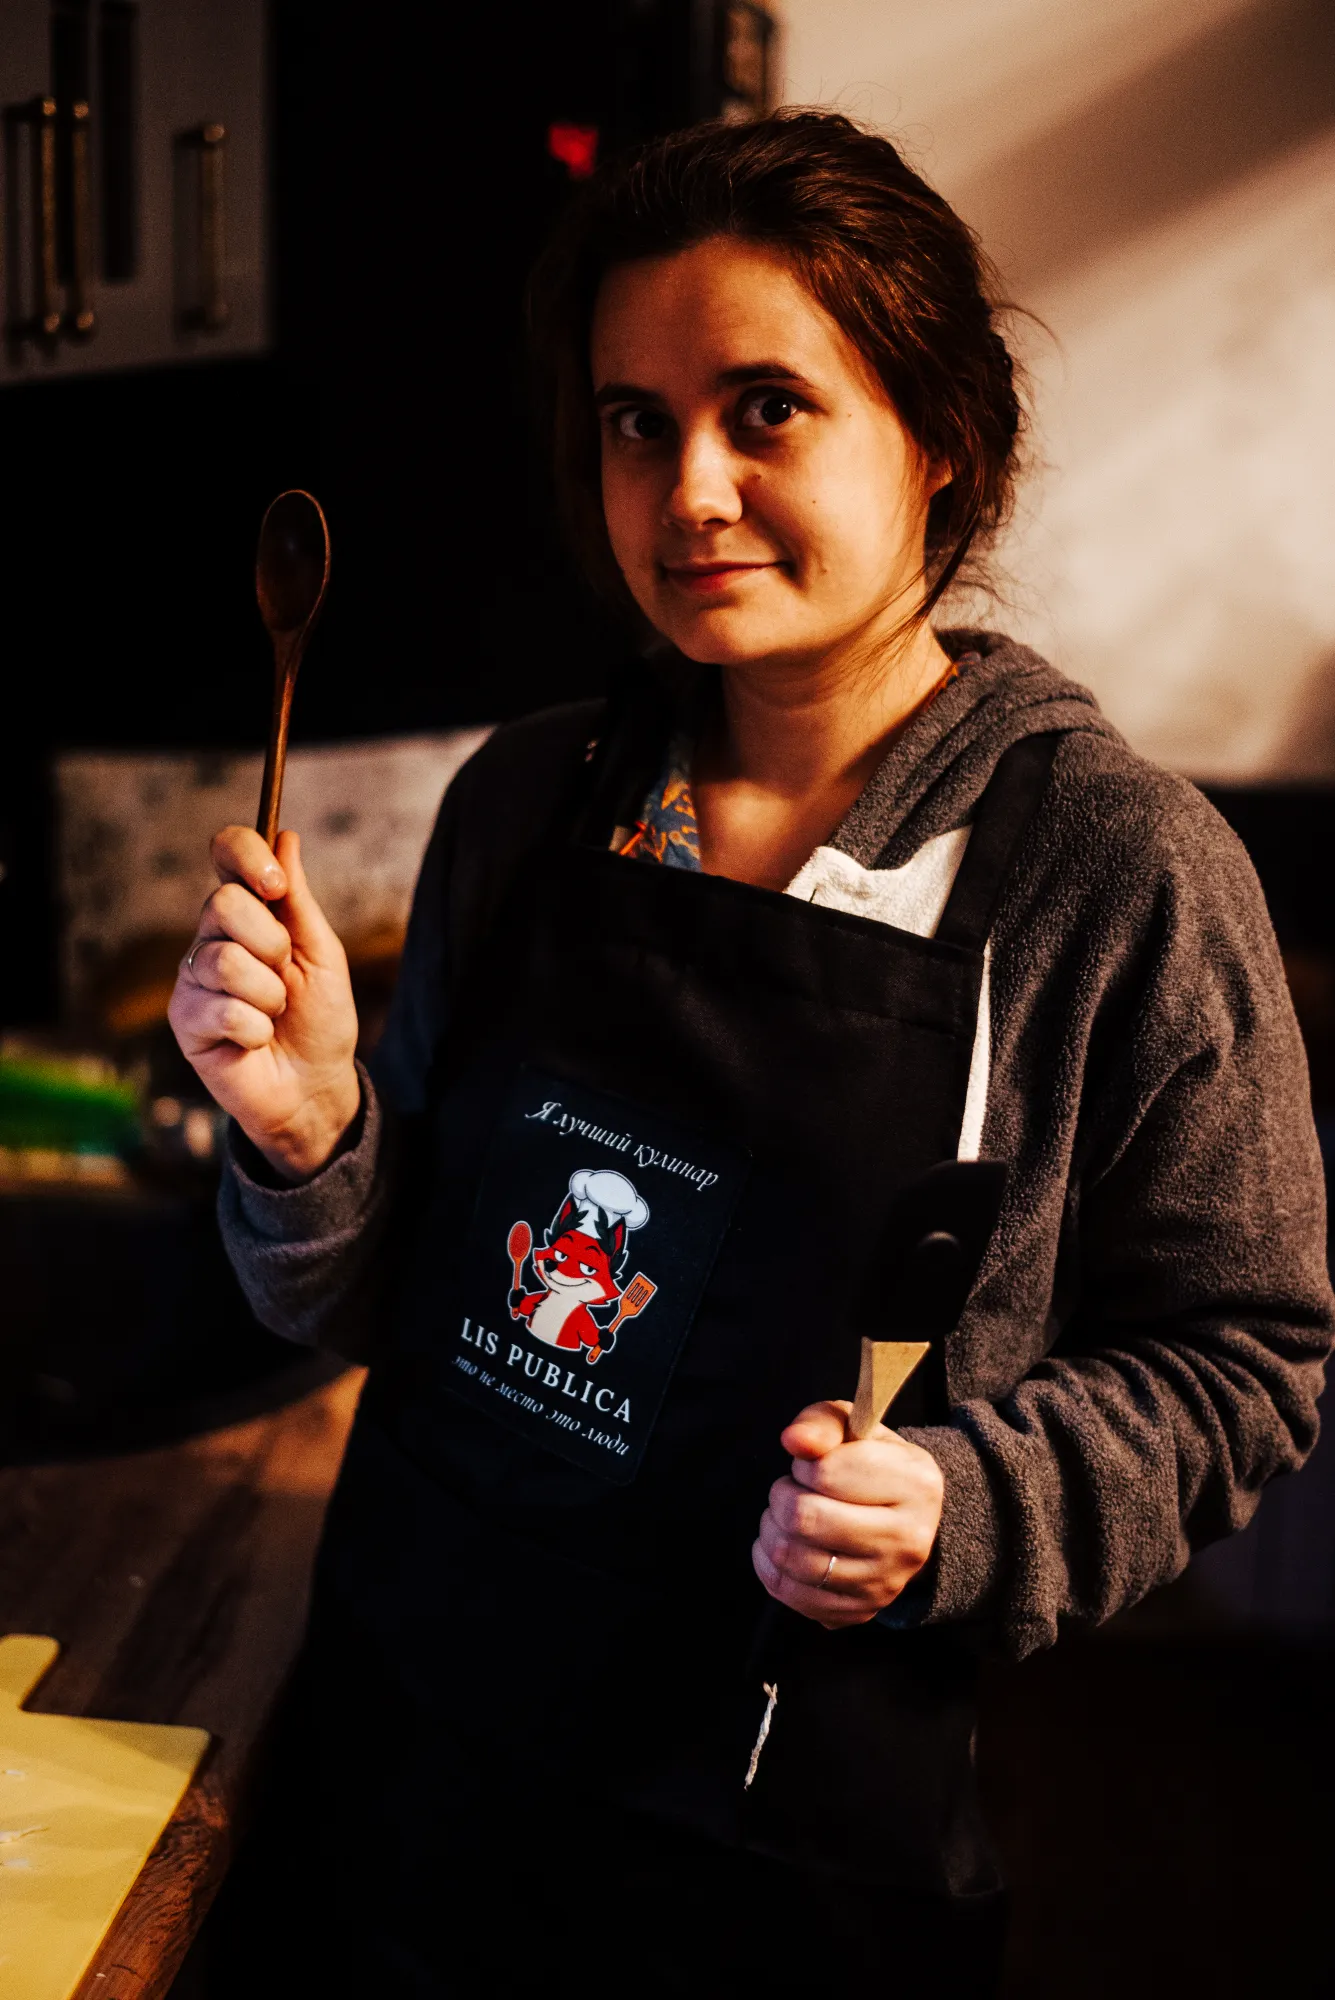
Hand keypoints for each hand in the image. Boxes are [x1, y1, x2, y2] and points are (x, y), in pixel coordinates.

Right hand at [167, 826, 360, 1180]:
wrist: (316, 1086)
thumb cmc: (321, 1021)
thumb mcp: (323, 955)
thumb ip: (299, 901)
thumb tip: (286, 837)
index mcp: (248, 913)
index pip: (227, 854)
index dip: (245, 855)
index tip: (276, 884)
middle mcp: (212, 937)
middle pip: (222, 904)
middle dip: (272, 943)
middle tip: (286, 975)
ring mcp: (194, 978)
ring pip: (224, 961)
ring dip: (269, 994)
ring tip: (275, 1014)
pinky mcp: (184, 1019)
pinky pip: (220, 1008)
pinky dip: (255, 1027)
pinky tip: (256, 1040)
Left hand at [751, 1401, 943, 1629]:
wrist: (900, 1520)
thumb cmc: (869, 1465)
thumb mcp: (853, 1428)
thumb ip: (821, 1423)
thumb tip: (793, 1441)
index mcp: (917, 1484)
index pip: (827, 1472)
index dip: (804, 1464)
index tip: (812, 1466)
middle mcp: (910, 1540)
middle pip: (805, 1519)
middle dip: (782, 1497)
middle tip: (791, 1490)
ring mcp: (886, 1583)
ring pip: (792, 1559)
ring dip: (771, 1530)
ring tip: (784, 1516)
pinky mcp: (859, 1611)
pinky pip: (789, 1592)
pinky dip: (768, 1565)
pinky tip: (781, 1544)